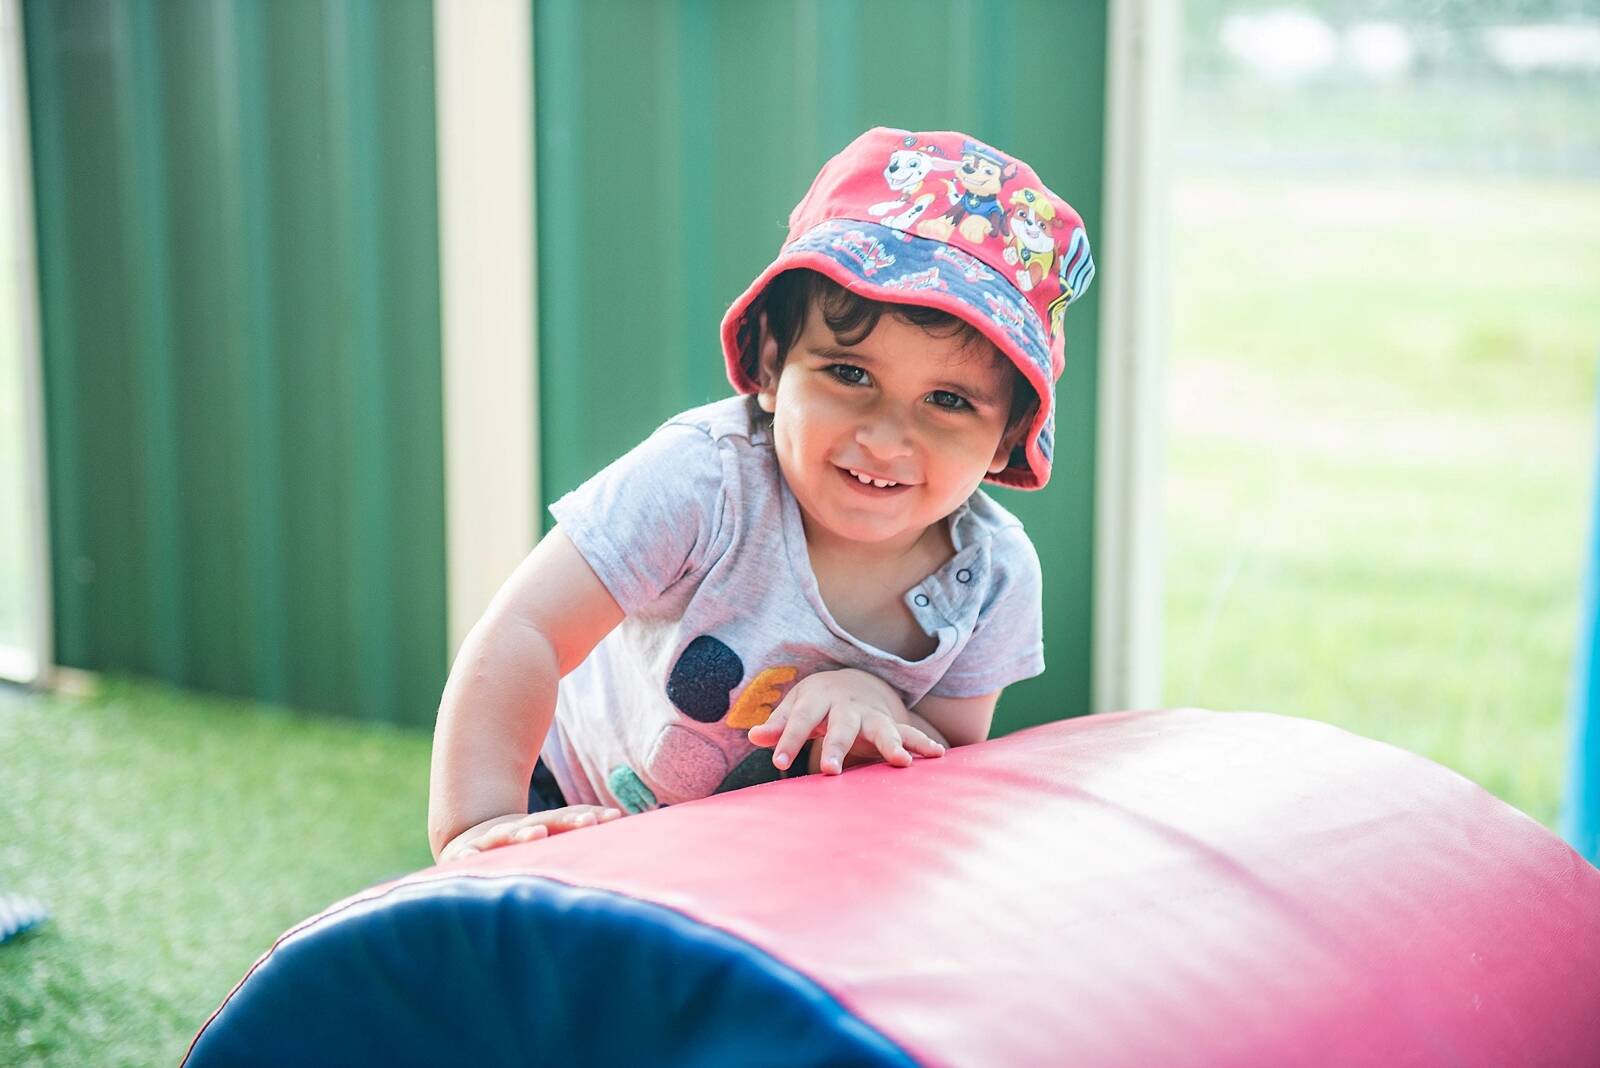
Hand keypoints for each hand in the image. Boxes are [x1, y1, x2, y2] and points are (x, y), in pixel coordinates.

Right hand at [441, 805, 622, 860]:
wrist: (467, 842)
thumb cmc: (518, 847)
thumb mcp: (546, 838)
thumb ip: (577, 834)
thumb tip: (620, 822)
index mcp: (540, 827)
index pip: (567, 818)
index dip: (587, 816)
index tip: (611, 817)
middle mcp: (517, 830)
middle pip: (545, 822)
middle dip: (567, 821)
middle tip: (588, 822)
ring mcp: (490, 840)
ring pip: (508, 835)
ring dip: (524, 834)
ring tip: (538, 834)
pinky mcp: (463, 855)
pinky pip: (464, 858)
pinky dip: (466, 858)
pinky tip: (467, 860)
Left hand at [746, 668, 944, 775]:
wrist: (856, 681)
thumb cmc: (818, 701)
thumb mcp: (796, 706)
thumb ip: (778, 724)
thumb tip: (752, 736)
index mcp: (818, 699)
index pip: (800, 720)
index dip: (788, 740)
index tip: (778, 762)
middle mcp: (848, 707)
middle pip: (842, 725)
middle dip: (838, 746)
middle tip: (832, 770)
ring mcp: (872, 715)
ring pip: (882, 728)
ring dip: (891, 744)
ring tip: (902, 761)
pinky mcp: (892, 724)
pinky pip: (910, 733)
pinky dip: (923, 743)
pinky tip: (938, 755)